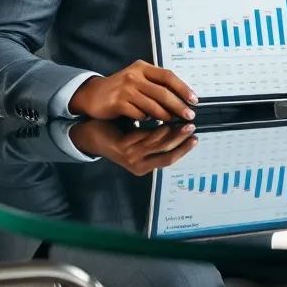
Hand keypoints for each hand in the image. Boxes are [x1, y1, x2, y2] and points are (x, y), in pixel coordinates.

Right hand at [69, 61, 197, 121]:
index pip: (168, 76)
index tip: (194, 100)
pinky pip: (139, 114)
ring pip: (153, 105)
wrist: (93, 94)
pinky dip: (147, 118)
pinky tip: (150, 121)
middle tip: (189, 115)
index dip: (183, 88)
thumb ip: (156, 84)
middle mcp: (134, 75)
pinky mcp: (117, 102)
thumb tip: (182, 97)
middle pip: (163, 92)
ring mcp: (125, 89)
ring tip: (173, 120)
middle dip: (179, 105)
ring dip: (165, 115)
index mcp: (143, 67)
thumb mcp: (138, 79)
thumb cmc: (121, 88)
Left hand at [69, 121, 198, 175]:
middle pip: (166, 154)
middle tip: (192, 127)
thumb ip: (155, 139)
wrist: (91, 136)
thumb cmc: (117, 136)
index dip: (183, 150)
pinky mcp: (123, 147)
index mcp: (143, 167)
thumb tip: (179, 130)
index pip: (169, 160)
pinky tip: (164, 120)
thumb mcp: (139, 141)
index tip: (195, 139)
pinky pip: (145, 137)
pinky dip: (157, 129)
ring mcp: (130, 157)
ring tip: (182, 121)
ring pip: (157, 145)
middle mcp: (137, 165)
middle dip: (181, 140)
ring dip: (173, 133)